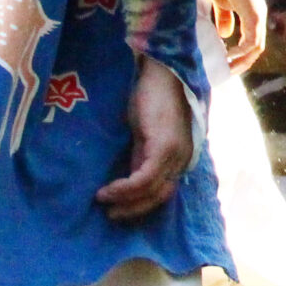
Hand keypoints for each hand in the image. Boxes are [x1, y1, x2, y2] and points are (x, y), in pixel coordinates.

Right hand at [96, 56, 194, 222]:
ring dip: (125, 201)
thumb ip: (140, 156)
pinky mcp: (165, 145)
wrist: (158, 71)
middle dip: (134, 209)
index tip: (118, 210)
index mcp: (178, 155)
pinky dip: (125, 189)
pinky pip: (146, 178)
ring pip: (153, 190)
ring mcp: (176, 151)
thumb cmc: (148, 99)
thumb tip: (123, 180)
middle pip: (161, 196)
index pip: (164, 192)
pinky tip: (107, 191)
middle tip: (110, 214)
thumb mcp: (143, 135)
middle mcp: (182, 156)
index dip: (141, 205)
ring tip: (102, 200)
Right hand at [201, 0, 267, 72]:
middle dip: (242, 63)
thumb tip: (225, 35)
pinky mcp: (255, 16)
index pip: (251, 41)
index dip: (241, 54)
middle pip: (256, 49)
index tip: (226, 63)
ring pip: (256, 48)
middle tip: (227, 73)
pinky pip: (251, 42)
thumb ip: (224, 18)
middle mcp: (259, 18)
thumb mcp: (221, 3)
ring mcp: (259, 17)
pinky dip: (240, 52)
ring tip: (226, 69)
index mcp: (252, 15)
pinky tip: (227, 56)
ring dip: (242, 61)